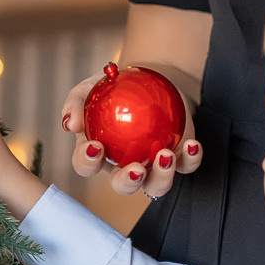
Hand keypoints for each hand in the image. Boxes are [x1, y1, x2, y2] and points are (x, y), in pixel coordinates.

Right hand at [59, 69, 202, 199]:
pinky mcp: (178, 159)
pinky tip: (192, 144)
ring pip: (156, 184)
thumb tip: (71, 124)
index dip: (87, 163)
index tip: (95, 146)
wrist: (150, 78)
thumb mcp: (91, 87)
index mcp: (98, 153)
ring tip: (166, 155)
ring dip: (162, 176)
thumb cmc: (115, 86)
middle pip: (123, 185)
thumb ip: (76, 102)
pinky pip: (186, 165)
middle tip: (136, 169)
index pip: (86, 165)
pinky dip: (190, 159)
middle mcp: (124, 166)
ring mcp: (152, 166)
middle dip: (128, 182)